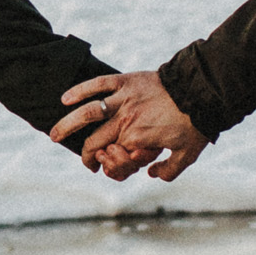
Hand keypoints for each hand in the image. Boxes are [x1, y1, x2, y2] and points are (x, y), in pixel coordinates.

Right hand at [51, 70, 207, 181]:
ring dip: (67, 124)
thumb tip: (150, 174)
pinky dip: (81, 91)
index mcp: (135, 140)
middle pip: (93, 140)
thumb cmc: (195, 124)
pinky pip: (98, 85)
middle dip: (82, 152)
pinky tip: (65, 99)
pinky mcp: (126, 81)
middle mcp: (125, 121)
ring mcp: (123, 100)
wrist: (202, 92)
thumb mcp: (186, 156)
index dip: (102, 164)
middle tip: (75, 157)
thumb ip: (167, 171)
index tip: (97, 167)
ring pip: (87, 113)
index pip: (109, 157)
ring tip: (53, 134)